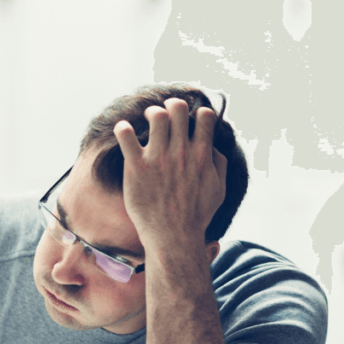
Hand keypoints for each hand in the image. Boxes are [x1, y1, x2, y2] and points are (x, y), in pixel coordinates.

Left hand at [113, 98, 226, 249]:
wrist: (173, 237)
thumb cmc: (196, 216)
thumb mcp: (219, 190)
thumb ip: (220, 163)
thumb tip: (213, 145)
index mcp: (202, 155)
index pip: (204, 115)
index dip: (199, 114)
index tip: (192, 121)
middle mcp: (181, 152)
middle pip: (177, 109)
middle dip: (173, 106)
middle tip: (167, 116)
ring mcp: (158, 157)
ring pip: (155, 115)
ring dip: (151, 113)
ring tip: (148, 121)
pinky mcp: (137, 166)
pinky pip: (126, 135)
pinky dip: (123, 129)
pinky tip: (124, 132)